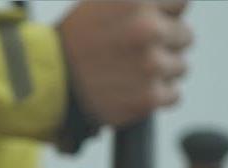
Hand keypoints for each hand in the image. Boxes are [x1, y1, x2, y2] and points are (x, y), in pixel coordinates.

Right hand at [59, 0, 192, 126]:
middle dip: (163, 44)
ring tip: (127, 74)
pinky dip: (155, 96)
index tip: (143, 26)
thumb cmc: (70, 43)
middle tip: (130, 55)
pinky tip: (130, 91)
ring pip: (179, 66)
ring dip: (159, 71)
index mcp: (138, 1)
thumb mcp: (101, 2)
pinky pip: (173, 95)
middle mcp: (148, 29)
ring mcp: (151, 65)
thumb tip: (171, 8)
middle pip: (184, 36)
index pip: (181, 3)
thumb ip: (138, 2)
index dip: (163, 15)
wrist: (43, 84)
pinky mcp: (149, 97)